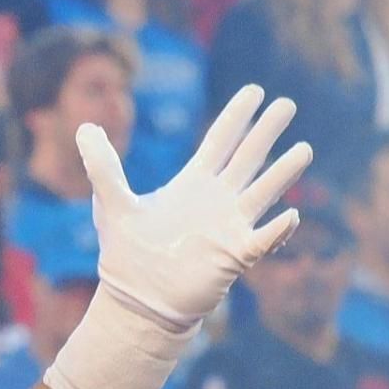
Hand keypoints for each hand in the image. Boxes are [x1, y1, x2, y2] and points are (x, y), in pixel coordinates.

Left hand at [80, 85, 308, 331]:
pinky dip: (277, 230)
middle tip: (287, 104)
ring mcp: (230, 226)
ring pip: (264, 192)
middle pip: (249, 158)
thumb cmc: (127, 253)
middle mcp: (218, 200)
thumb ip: (102, 167)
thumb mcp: (112, 204)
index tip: (255, 90)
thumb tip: (84, 127)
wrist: (138, 298)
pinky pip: (263, 240)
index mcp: (193, 183)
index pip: (220, 141)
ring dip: (283, 173)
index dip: (237, 116)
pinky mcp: (235, 255)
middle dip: (266, 132)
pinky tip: (291, 215)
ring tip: (304, 149)